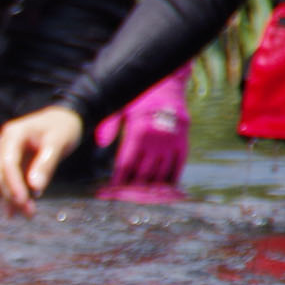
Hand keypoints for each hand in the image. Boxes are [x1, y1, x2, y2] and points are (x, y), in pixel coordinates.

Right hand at [0, 105, 84, 216]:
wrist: (64, 117)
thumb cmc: (63, 127)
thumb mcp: (58, 143)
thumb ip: (46, 164)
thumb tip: (34, 187)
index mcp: (13, 135)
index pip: (8, 163)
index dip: (14, 184)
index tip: (23, 201)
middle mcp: (5, 144)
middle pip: (2, 174)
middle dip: (13, 195)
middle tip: (29, 213)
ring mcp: (7, 152)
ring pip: (4, 180)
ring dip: (13, 198)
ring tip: (27, 215)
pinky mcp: (14, 161)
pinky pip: (11, 180)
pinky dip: (15, 194)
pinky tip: (17, 211)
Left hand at [95, 66, 189, 186]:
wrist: (167, 86)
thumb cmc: (138, 98)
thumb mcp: (120, 108)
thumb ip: (109, 126)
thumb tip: (100, 144)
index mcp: (139, 130)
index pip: (126, 162)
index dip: (118, 178)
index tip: (111, 189)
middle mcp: (157, 139)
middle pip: (143, 171)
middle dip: (132, 187)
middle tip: (124, 198)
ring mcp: (172, 142)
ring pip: (161, 172)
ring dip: (150, 187)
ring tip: (140, 197)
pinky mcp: (183, 143)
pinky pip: (179, 166)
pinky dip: (171, 179)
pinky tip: (163, 189)